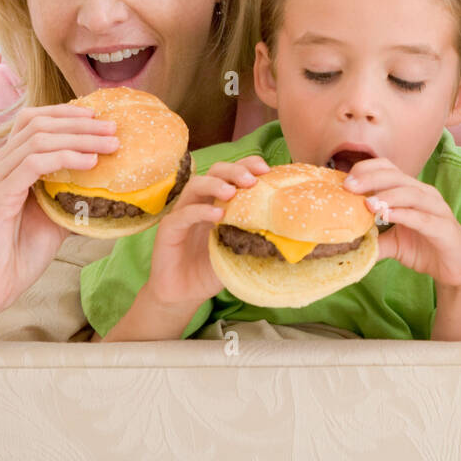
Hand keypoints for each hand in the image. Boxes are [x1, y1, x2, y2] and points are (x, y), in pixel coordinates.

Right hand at [0, 104, 119, 320]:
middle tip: (113, 129)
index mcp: (4, 167)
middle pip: (38, 125)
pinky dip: (65, 158)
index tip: (100, 120)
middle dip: (80, 124)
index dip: (66, 115)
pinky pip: (31, 165)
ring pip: (38, 140)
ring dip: (80, 139)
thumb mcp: (54, 218)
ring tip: (110, 145)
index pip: (32, 122)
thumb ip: (72, 196)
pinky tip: (90, 163)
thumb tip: (110, 186)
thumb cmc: (17, 256)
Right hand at [148, 156, 270, 306]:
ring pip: (195, 185)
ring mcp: (183, 213)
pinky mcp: (168, 230)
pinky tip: (217, 215)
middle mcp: (200, 202)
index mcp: (218, 201)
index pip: (232, 173)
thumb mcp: (240, 251)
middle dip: (234, 170)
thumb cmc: (213, 270)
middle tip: (251, 180)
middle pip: (215, 171)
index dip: (248, 165)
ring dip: (215, 184)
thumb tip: (291, 234)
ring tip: (231, 193)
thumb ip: (257, 238)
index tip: (267, 169)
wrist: (184, 294)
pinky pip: (183, 214)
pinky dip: (200, 210)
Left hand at [343, 158, 460, 289]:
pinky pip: (423, 218)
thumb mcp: (393, 243)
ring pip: (411, 193)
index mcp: (412, 191)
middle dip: (371, 179)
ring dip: (387, 196)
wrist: (456, 270)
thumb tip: (344, 241)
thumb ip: (372, 238)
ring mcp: (437, 209)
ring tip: (367, 204)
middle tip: (349, 187)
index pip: (388, 169)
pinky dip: (404, 215)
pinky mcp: (444, 228)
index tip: (344, 181)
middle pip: (396, 176)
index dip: (367, 170)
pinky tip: (387, 216)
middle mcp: (425, 195)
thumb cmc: (425, 248)